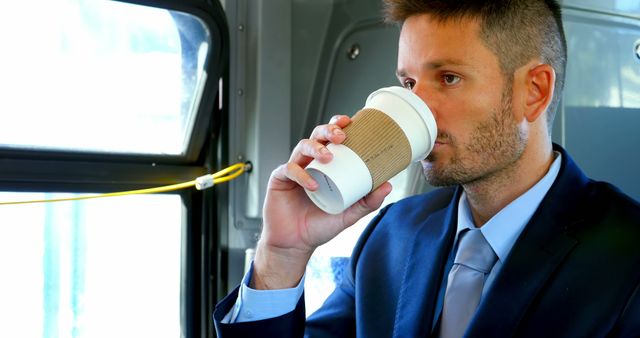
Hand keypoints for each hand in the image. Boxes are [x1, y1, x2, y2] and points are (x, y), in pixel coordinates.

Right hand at [252, 115, 392, 289]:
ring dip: (316, 148)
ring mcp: (294, 170)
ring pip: (302, 147)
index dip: (339, 126)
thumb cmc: (319, 226)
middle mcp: (310, 163)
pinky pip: (289, 170)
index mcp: (326, 166)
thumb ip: (367, 202)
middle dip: (329, 130)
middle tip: (341, 136)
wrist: (295, 244)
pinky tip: (312, 184)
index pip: (332, 139)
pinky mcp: (279, 179)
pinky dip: (301, 174)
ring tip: (328, 157)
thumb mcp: (348, 215)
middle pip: (317, 135)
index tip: (352, 121)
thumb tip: (387, 185)